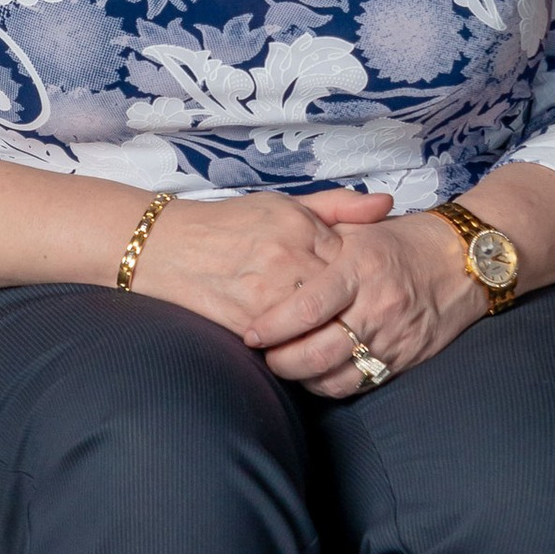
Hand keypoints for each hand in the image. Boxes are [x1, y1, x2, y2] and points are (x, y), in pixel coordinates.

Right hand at [133, 188, 395, 353]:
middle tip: (358, 320)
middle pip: (343, 297)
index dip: (357, 278)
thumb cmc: (230, 224)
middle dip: (351, 312)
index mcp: (301, 226)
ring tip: (337, 339)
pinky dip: (302, 349)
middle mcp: (289, 259)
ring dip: (331, 335)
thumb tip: (387, 205)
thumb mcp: (283, 204)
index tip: (357, 288)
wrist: (167, 248)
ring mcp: (270, 294)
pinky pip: (291, 344)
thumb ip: (338, 205)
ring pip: (322, 326)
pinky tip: (304, 346)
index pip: (354, 260)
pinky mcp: (251, 324)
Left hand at [259, 204, 480, 394]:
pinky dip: (331, 385)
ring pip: (336, 375)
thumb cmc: (402, 241)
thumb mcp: (360, 226)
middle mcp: (376, 306)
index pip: (307, 307)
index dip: (274, 325)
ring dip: (303, 378)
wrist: (462, 261)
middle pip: (318, 352)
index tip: (252, 333)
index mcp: (359, 268)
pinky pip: (360, 383)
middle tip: (264, 354)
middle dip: (282, 361)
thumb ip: (318, 237)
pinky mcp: (403, 358)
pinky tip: (316, 374)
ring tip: (286, 365)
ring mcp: (391, 336)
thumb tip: (277, 255)